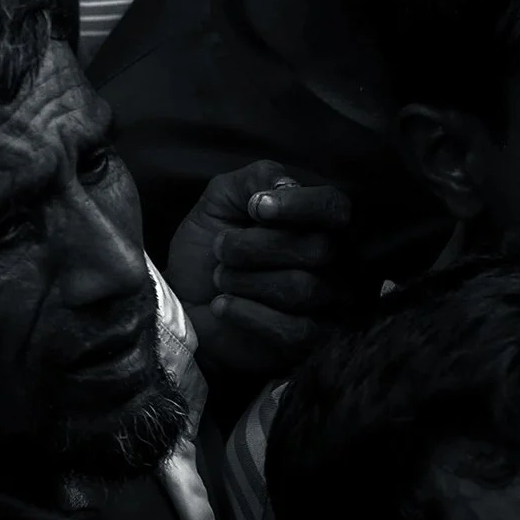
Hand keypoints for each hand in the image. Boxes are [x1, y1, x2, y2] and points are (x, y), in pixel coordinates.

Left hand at [168, 160, 356, 386]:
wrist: (184, 303)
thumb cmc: (208, 248)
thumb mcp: (220, 202)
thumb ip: (253, 180)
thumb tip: (287, 183)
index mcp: (317, 222)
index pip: (334, 206)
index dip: (298, 205)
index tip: (254, 208)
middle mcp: (336, 261)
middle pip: (316, 249)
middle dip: (251, 247)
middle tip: (220, 249)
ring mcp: (328, 303)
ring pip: (301, 288)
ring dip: (243, 280)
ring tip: (220, 278)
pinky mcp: (311, 339)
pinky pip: (293, 329)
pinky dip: (246, 313)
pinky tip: (222, 305)